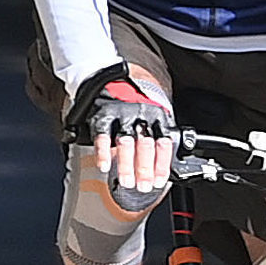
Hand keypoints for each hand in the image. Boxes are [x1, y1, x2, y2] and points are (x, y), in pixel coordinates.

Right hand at [63, 66, 172, 200]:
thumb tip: (161, 167)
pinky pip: (103, 135)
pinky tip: (105, 166)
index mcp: (157, 116)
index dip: (162, 165)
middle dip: (145, 169)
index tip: (159, 181)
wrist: (108, 78)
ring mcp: (121, 114)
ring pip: (126, 142)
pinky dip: (104, 152)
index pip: (164, 143)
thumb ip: (156, 137)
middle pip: (146, 145)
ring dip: (127, 165)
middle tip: (144, 186)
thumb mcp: (151, 116)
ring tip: (127, 181)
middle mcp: (141, 115)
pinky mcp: (102, 114)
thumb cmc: (133, 104)